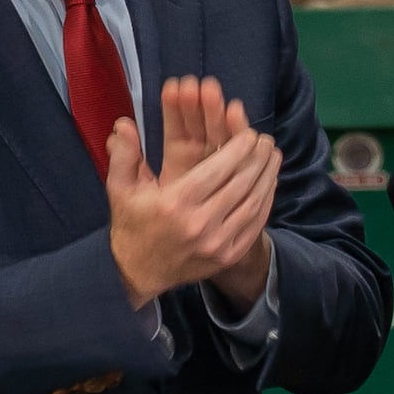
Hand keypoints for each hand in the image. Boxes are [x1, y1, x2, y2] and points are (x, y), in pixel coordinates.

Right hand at [104, 89, 280, 302]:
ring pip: (253, 203)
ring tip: (273, 156)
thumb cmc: (131, 224)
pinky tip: (269, 183)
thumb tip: (123, 122)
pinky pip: (255, 224)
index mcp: (174, 203)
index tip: (250, 134)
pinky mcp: (228, 255)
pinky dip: (266, 200)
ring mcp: (217, 242)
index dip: (238, 150)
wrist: (136, 272)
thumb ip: (124, 155)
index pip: (217, 171)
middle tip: (266, 140)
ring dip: (267, 176)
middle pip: (240, 184)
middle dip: (257, 158)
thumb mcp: (120, 189)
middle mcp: (199, 223)